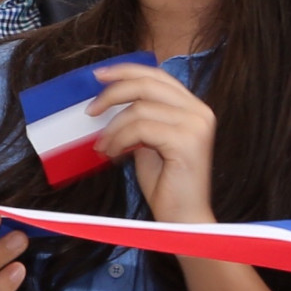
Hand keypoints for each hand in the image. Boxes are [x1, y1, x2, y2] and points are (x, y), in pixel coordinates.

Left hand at [88, 63, 215, 222]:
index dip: (126, 71)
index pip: (157, 75)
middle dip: (113, 93)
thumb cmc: (166, 185)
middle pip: (147, 83)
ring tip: (103, 147)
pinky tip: (112, 154)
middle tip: (90, 110)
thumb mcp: (148, 142)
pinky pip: (140, 128)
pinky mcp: (187, 141)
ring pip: (139, 108)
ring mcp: (196, 124)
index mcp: (193, 107)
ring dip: (113, 127)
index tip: (98, 76)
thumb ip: (138, 118)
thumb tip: (109, 100)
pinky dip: (119, 139)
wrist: (183, 220)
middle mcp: (199, 111)